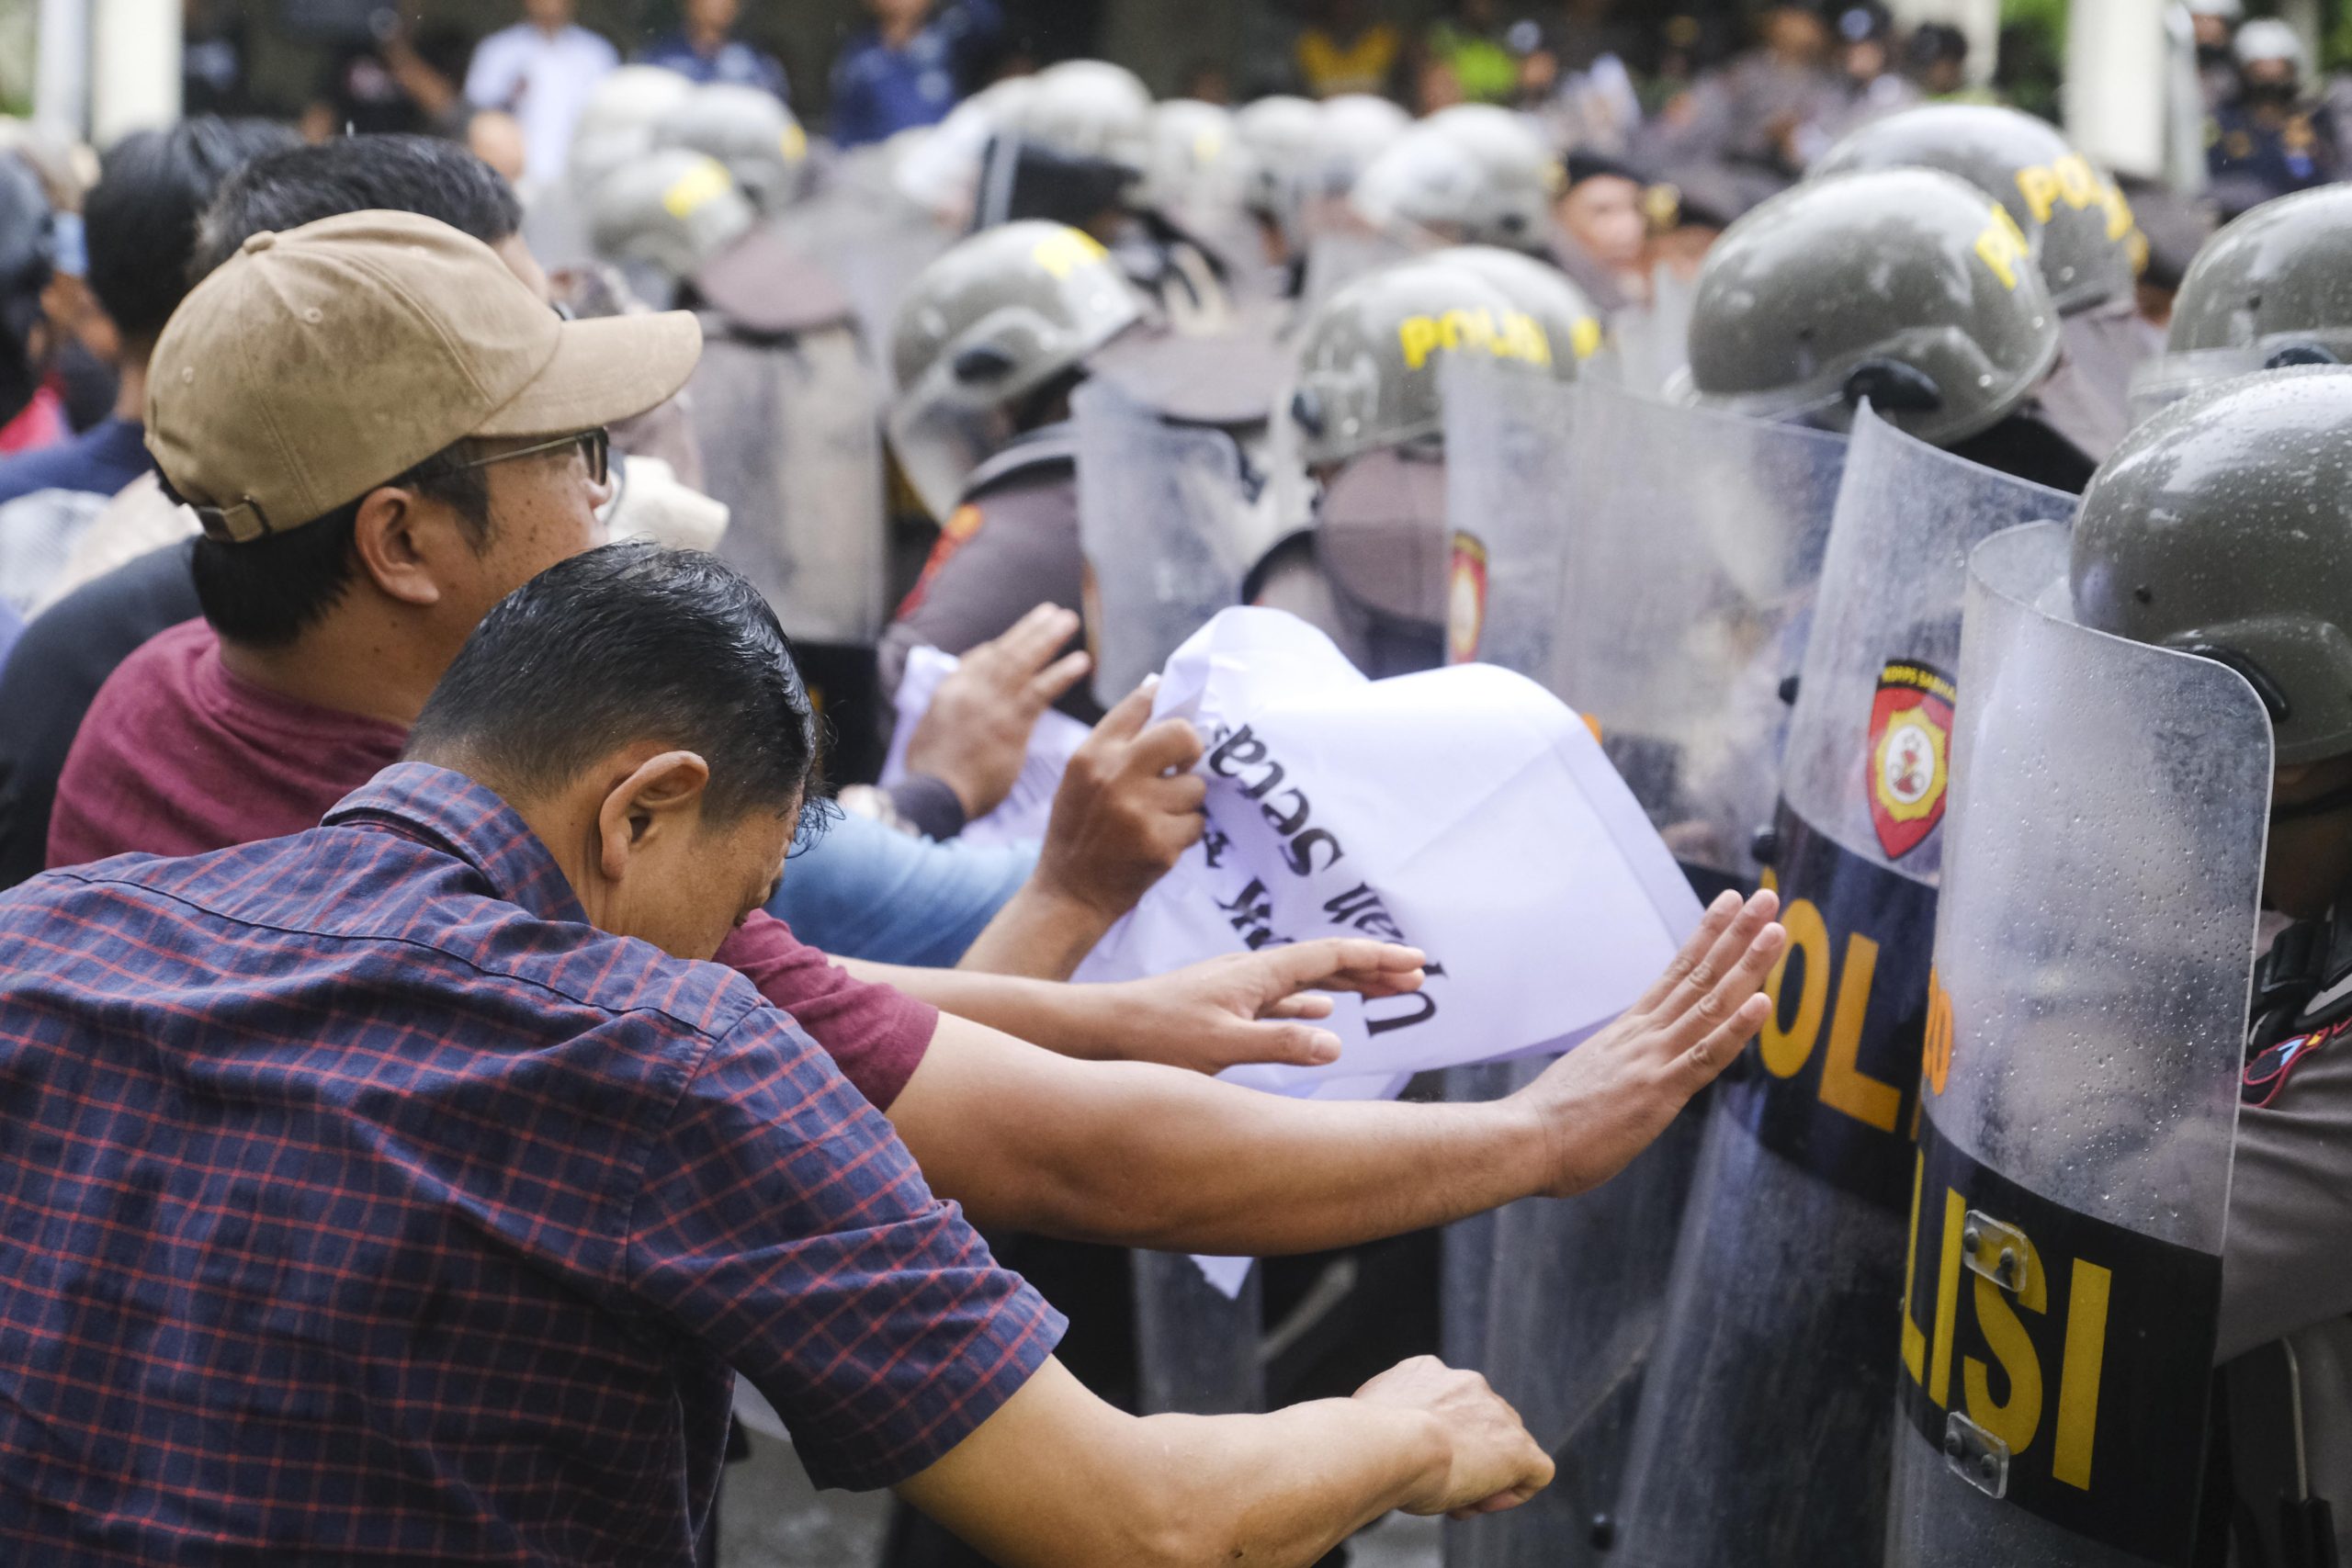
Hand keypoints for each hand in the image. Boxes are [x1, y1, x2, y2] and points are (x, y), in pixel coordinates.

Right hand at [904, 605, 1093, 820]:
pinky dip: (1062, 673)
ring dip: (1048, 638)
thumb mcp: (929, 736)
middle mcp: (970, 689)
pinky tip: (1082, 662)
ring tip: (1068, 621)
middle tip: (1052, 612)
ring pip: (1023, 661)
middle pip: (1004, 651)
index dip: (998, 648)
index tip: (1013, 639)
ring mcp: (991, 702)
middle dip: (1029, 629)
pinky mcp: (1011, 722)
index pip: (975, 661)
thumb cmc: (930, 778)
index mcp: (949, 692)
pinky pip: (1042, 690)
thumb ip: (949, 718)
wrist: (933, 794)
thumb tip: (958, 717)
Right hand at [1032, 679, 1206, 922]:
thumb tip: (1156, 687)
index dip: (1166, 701)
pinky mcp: (1160, 843)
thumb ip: (1115, 742)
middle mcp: (1114, 775)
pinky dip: (1184, 834)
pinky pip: (1196, 823)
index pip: (1140, 704)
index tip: (1178, 708)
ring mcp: (1139, 810)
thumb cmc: (1077, 832)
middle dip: (1191, 750)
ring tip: (1157, 818)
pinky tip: (1157, 843)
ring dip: (1185, 803)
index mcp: (1091, 755)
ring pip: (1195, 786)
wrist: (1069, 894)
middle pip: (1182, 735)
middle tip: (1183, 766)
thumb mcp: (1080, 778)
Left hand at [1098, 938, 1427, 1073]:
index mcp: (1257, 974)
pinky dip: (1312, 1005)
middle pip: (1326, 964)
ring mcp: (1237, 988)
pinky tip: (1323, 1018)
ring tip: (1384, 993)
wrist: (1100, 1030)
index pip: (1330, 957)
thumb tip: (1336, 1043)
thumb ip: (1279, 1045)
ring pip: (1307, 981)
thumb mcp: (1220, 1047)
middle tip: (1418, 978)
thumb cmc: (1154, 1038)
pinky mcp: (1223, 1007)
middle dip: (1373, 969)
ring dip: (1348, 986)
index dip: (1376, 959)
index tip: (1417, 963)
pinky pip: (1283, 1000)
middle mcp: (1251, 973)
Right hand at [1353, 1357, 1552, 1518]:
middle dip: (1464, 1455)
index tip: (1418, 1463)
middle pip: (1478, 1423)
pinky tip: (1485, 1502)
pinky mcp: (1519, 1449)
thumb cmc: (1367, 1438)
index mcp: (1426, 1371)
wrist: (1390, 1445)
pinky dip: (1516, 1491)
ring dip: (1485, 1474)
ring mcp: (1497, 1414)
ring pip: (1504, 1446)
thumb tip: (1377, 1432)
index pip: (1446, 1403)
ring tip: (1456, 1498)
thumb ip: (1384, 1417)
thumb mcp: (1367, 1415)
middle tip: (1438, 1485)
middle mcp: (1466, 1384)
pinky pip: (1534, 1471)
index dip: (1435, 1438)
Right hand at [1515, 889, 1783, 1198]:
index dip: (1706, 937)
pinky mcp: (1658, 1090)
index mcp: (1629, 1031)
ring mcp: (1652, 1058)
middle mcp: (1644, 1034)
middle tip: (1764, 898)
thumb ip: (1619, 1066)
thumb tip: (1629, 1069)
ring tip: (1775, 931)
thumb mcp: (1591, 1078)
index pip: (1676, 973)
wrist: (1522, 1139)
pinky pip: (1705, 1055)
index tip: (1729, 905)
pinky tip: (1763, 1002)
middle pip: (1699, 976)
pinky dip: (1736, 1028)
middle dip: (1735, 935)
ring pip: (1709, 1004)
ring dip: (1746, 965)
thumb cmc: (1551, 1122)